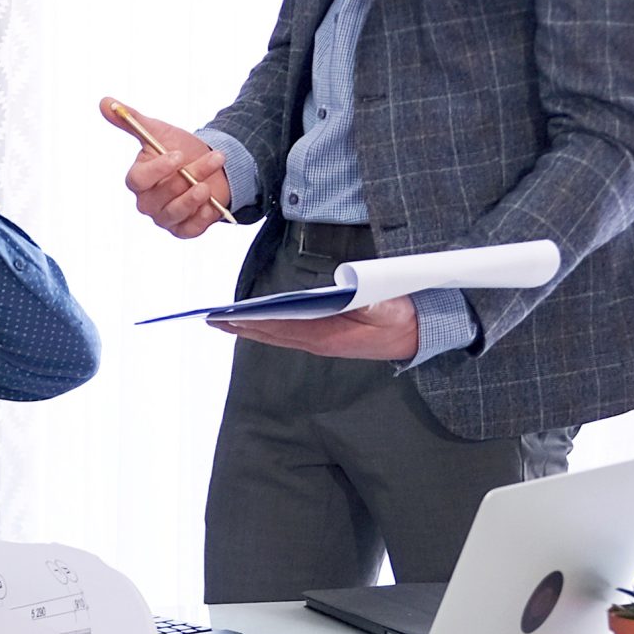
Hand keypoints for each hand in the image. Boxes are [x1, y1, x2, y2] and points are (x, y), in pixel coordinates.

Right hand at [101, 97, 231, 237]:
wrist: (210, 167)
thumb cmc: (180, 150)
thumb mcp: (158, 132)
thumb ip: (132, 120)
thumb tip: (105, 101)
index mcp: (138, 179)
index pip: (139, 180)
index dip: (158, 169)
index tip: (178, 155)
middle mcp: (148, 201)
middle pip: (160, 196)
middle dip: (187, 177)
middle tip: (213, 159)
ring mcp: (165, 217)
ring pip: (176, 212)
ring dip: (196, 196)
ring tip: (209, 185)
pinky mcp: (183, 229)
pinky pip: (189, 229)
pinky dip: (201, 218)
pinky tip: (211, 205)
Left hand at [216, 295, 418, 360]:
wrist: (421, 335)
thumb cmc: (404, 318)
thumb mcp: (390, 306)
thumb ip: (369, 300)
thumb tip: (346, 291)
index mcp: (330, 335)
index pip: (283, 326)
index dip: (255, 321)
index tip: (230, 317)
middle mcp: (320, 342)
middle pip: (273, 334)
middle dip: (242, 327)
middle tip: (212, 321)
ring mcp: (322, 342)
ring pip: (279, 336)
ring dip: (252, 329)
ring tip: (226, 322)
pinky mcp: (327, 339)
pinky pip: (290, 335)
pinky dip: (269, 329)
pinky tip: (257, 324)